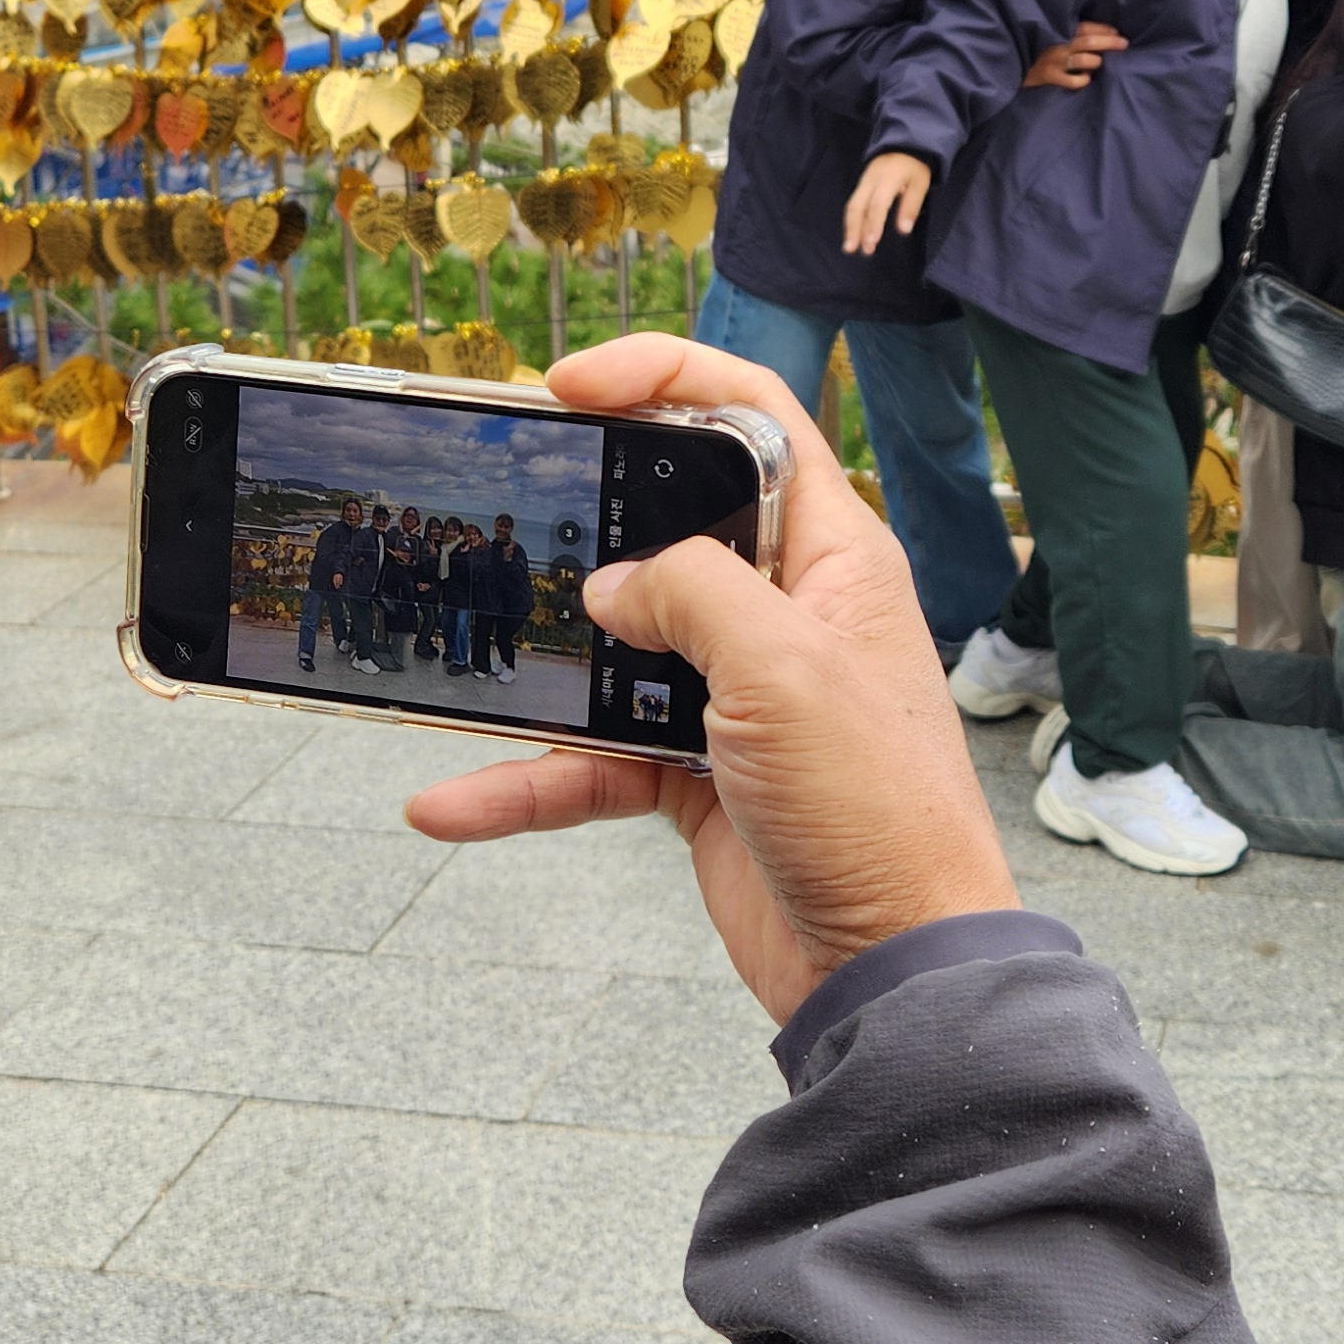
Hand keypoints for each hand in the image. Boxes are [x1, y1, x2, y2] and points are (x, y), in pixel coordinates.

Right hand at [406, 334, 1018, 1021]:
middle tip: (499, 503)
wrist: (892, 966)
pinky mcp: (698, 775)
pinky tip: (451, 798)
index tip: (571, 383)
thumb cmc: (879, 809)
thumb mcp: (783, 667)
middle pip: (666, 521)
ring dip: (538, 662)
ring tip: (451, 651)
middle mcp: (786, 610)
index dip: (666, 377)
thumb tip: (614, 585)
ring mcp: (736, 694)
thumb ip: (690, 590)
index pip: (752, 415)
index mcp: (832, 553)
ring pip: (613, 648)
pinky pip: (592, 758)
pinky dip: (526, 779)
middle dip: (580, 515)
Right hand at [841, 151, 932, 255]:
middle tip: (853, 250)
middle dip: (854, 228)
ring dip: (850, 227)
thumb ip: (911, 206)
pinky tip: (853, 233)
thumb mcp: (921, 183)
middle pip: (857, 206)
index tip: (872, 242)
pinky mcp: (861, 184)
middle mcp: (871, 180)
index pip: (877, 204)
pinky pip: (853, 202)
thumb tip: (903, 230)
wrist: (904, 143)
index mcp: (888, 178)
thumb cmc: (914, 167)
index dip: (873, 224)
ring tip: (850, 247)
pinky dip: (852, 219)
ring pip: (852, 205)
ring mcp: (863, 181)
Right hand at [1022, 18, 1128, 90]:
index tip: (1116, 31)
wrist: (1007, 58)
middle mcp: (1059, 43)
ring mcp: (1055, 61)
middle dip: (1111, 42)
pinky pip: (1075, 81)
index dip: (1105, 29)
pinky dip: (1084, 79)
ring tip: (1099, 61)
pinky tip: (1085, 77)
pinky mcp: (1050, 76)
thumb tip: (1089, 29)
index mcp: (1058, 28)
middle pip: (1092, 42)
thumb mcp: (1045, 30)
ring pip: (1086, 60)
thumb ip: (1063, 28)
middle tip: (1124, 43)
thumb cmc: (1030, 43)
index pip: (1087, 27)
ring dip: (1097, 61)